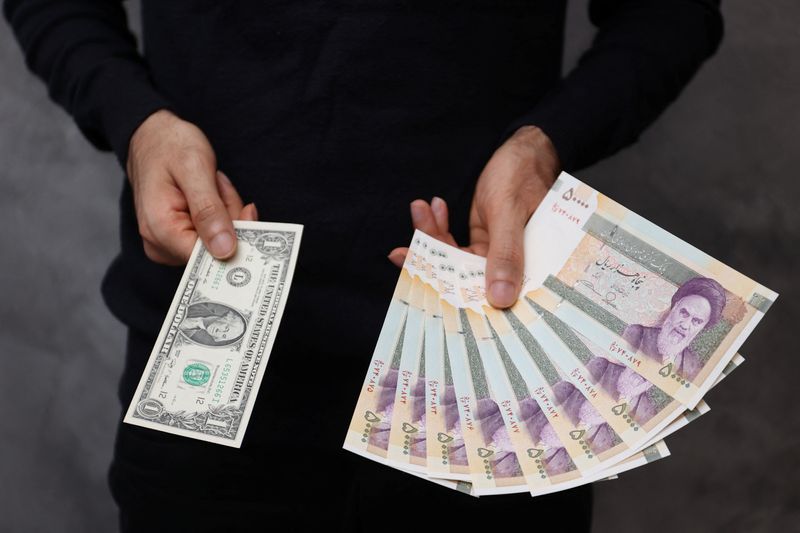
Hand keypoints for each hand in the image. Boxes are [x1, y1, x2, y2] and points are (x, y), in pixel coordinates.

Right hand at [126, 109, 257, 264]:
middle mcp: (161, 245)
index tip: (245, 209)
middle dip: (229, 216)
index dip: (237, 237)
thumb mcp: (194, 169)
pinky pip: (214, 234)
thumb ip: (209, 211)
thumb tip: (225, 251)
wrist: (152, 136)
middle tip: (217, 185)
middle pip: (218, 249)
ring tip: (210, 183)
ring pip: (221, 241)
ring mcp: (169, 244)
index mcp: (161, 231)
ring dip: (225, 210)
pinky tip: (210, 190)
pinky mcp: (178, 239)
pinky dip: (220, 211)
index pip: (211, 257)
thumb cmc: (169, 146)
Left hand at [389, 125, 559, 307]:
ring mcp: (494, 253)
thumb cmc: (523, 175)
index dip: (448, 289)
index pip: (484, 292)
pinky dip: (440, 225)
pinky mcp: (484, 239)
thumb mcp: (509, 213)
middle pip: (462, 277)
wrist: (528, 148)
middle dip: (430, 261)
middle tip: (399, 252)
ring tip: (419, 209)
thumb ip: (505, 254)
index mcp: (525, 270)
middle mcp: (509, 267)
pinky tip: (434, 206)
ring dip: (431, 235)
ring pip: (454, 256)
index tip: (416, 278)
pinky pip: (456, 240)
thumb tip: (501, 299)